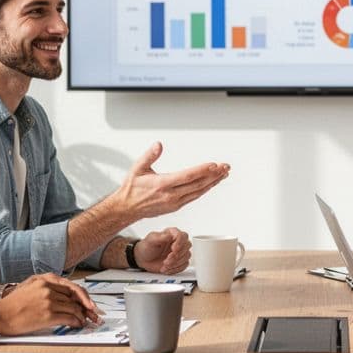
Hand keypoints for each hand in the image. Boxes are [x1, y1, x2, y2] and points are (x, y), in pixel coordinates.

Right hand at [0, 273, 100, 333]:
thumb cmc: (12, 304)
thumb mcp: (30, 286)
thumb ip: (47, 288)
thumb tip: (65, 298)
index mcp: (45, 279)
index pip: (72, 287)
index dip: (84, 297)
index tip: (90, 304)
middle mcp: (48, 288)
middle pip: (75, 298)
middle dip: (87, 308)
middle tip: (94, 315)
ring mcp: (48, 301)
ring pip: (74, 308)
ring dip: (82, 316)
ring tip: (84, 322)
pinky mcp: (47, 314)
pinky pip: (69, 317)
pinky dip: (76, 322)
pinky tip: (78, 325)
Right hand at [111, 142, 229, 220]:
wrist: (127, 208)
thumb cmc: (132, 188)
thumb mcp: (137, 168)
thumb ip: (149, 156)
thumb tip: (159, 145)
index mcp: (162, 184)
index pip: (187, 177)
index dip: (202, 171)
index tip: (214, 165)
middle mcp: (170, 195)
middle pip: (197, 184)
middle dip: (214, 175)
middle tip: (226, 167)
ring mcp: (174, 202)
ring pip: (198, 191)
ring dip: (212, 182)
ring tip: (224, 173)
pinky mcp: (176, 206)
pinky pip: (194, 196)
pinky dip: (205, 189)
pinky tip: (212, 183)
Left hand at [133, 228, 191, 273]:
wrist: (143, 259)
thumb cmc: (146, 247)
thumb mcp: (150, 240)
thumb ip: (159, 237)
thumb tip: (169, 235)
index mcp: (172, 233)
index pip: (182, 235)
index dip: (179, 243)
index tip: (173, 249)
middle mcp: (177, 242)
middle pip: (186, 246)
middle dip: (176, 255)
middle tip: (166, 260)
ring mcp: (179, 252)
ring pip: (187, 256)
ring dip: (176, 263)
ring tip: (164, 265)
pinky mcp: (179, 261)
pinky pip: (184, 265)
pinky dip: (176, 268)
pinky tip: (167, 268)